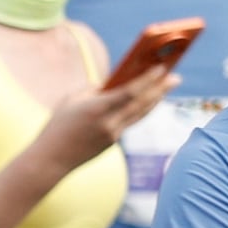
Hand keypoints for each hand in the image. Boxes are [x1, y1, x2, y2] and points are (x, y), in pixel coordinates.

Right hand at [40, 56, 179, 168]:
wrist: (51, 159)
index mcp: (97, 109)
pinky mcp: (113, 142)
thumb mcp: (70, 101)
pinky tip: (147, 101)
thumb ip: (93, 91)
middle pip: (142, 104)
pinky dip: (141, 109)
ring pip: (141, 114)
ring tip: (167, 87)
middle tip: (176, 77)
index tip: (161, 68)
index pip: (130, 92)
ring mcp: (113, 135)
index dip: (148, 80)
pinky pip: (131, 122)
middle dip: (161, 89)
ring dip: (156, 99)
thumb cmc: (57, 126)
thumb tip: (111, 84)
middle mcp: (109, 123)